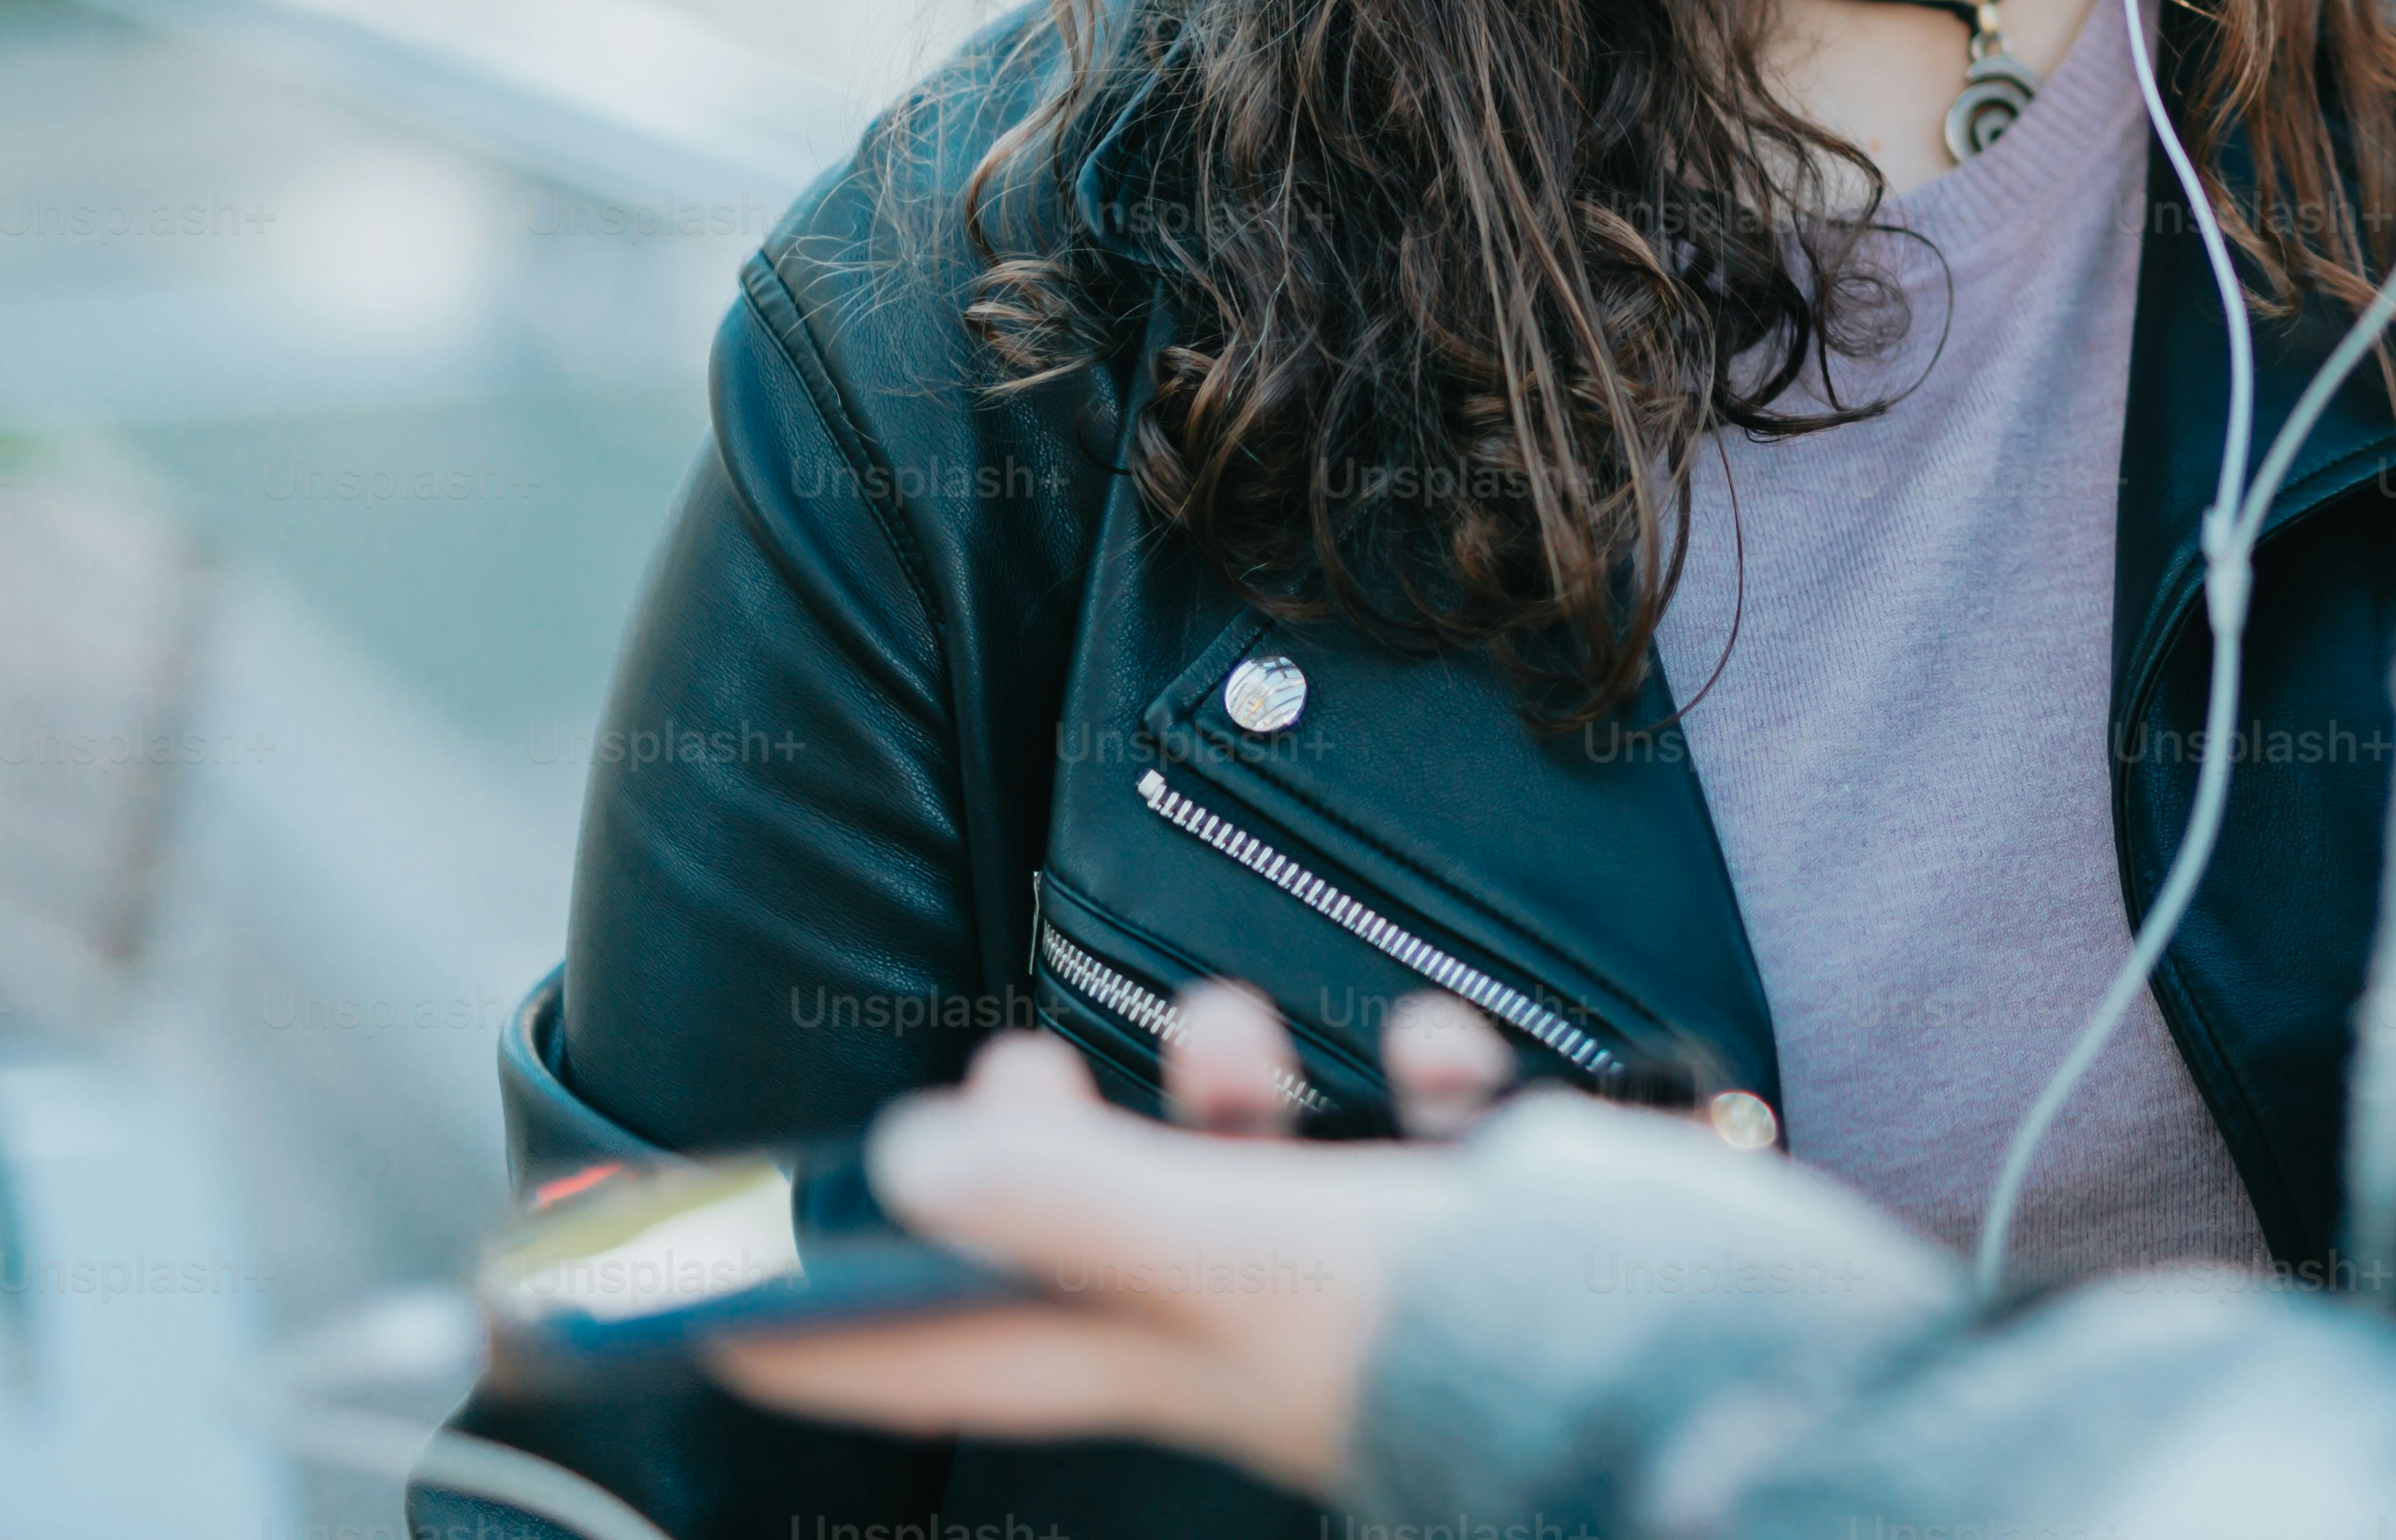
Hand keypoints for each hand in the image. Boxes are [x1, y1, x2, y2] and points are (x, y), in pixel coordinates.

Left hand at [698, 983, 1516, 1493]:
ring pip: (1243, 1169)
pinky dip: (1406, 1071)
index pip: (948, 1357)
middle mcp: (1246, 1325)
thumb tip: (906, 1165)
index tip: (701, 1310)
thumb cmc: (1452, 1331)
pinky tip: (1431, 1054)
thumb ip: (1083, 1201)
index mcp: (1168, 1362)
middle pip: (1094, 1244)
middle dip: (1049, 1147)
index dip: (820, 1339)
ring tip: (1233, 1033)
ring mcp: (1360, 1272)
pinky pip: (1409, 1127)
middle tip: (1017, 1068)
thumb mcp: (1243, 1252)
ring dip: (1227, 1080)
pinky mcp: (1471, 1217)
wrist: (1694, 1357)